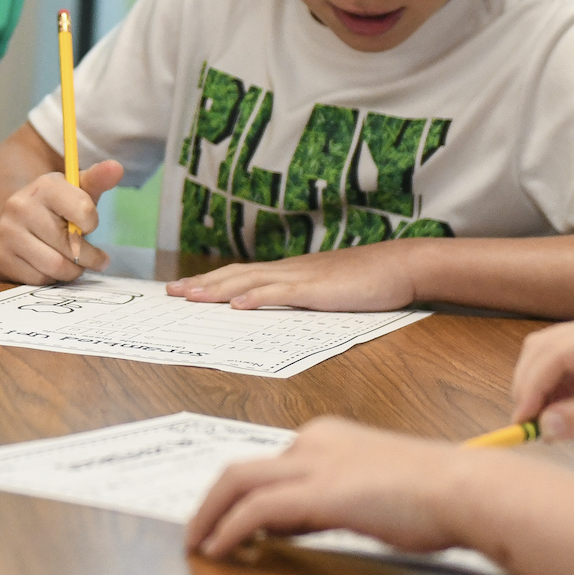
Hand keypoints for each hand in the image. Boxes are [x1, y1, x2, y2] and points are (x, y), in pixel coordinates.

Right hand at [0, 160, 123, 284]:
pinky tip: (50, 267)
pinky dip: (51, 279)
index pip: (85, 211)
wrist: (12, 219)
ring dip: (72, 271)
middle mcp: (20, 206)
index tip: (87, 225)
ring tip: (75, 264)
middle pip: (72, 246)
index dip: (91, 223)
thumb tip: (116, 167)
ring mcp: (6, 232)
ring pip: (56, 266)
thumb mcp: (75, 191)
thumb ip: (98, 180)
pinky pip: (38, 280)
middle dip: (89, 257)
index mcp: (44, 185)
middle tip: (96, 259)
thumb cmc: (54, 207)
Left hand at [166, 244, 420, 311]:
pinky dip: (258, 297)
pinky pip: (282, 293)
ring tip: (192, 296)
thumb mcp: (325, 290)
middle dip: (202, 284)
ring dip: (218, 288)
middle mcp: (288, 270)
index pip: (240, 274)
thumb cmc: (367, 281)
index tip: (184, 288)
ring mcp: (302, 278)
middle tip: (173, 292)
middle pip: (236, 274)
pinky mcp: (318, 289)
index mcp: (288, 272)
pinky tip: (239, 305)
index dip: (211, 281)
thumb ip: (299, 297)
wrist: (400, 265)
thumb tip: (275, 308)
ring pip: (250, 281)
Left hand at [187, 418, 476, 558]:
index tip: (246, 529)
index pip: (272, 467)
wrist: (465, 489)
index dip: (251, 500)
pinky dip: (230, 530)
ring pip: (236, 483)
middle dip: (212, 503)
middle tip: (198, 533)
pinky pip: (255, 511)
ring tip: (197, 545)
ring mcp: (314, 465)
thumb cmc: (437, 496)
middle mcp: (314, 442)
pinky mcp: (318, 493)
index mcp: (329, 437)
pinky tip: (221, 551)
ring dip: (209, 516)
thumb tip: (295, 523)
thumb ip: (333, 499)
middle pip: (241, 469)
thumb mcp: (374, 489)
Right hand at [509, 311, 573, 444]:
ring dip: (538, 390)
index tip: (522, 424)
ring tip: (541, 428)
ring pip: (549, 358)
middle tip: (526, 429)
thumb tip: (544, 426)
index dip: (531, 386)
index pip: (555, 352)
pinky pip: (566, 372)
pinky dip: (554, 394)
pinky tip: (559, 420)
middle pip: (543, 349)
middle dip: (528, 386)